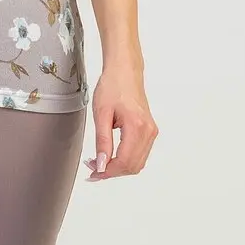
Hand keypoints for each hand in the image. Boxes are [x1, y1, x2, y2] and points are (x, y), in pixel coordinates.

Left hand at [83, 59, 157, 180]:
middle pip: (133, 166)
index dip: (108, 171)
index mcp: (137, 126)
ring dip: (119, 167)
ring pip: (137, 163)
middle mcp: (149, 131)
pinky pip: (139, 154)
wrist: (124, 72)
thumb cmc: (112, 86)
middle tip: (93, 168)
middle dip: (112, 171)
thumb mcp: (101, 114)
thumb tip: (102, 164)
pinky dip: (125, 160)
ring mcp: (151, 132)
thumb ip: (102, 141)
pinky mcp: (149, 131)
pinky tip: (111, 155)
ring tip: (99, 162)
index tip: (93, 173)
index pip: (124, 161)